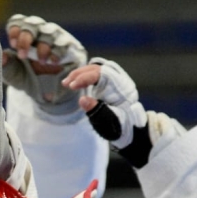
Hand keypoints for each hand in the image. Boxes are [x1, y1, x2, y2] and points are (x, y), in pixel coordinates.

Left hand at [3, 14, 87, 117]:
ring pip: (49, 32)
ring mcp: (55, 38)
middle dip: (26, 38)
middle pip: (33, 24)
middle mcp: (39, 32)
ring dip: (42, 47)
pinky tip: (52, 62)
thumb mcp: (13, 74)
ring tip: (40, 62)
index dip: (15, 30)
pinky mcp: (69, 47)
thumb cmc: (27, 77)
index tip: (13, 45)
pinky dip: (57, 52)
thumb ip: (6, 65)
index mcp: (23, 34)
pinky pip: (64, 44)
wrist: (47, 91)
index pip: (18, 22)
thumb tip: (3, 57)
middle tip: (23, 55)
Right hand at [64, 59, 185, 167]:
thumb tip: (82, 100)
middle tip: (66, 84)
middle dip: (79, 74)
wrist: (131, 129)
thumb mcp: (108, 121)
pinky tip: (76, 82)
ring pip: (95, 69)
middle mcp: (118, 80)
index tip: (72, 86)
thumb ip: (96, 110)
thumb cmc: (121, 126)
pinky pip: (97, 74)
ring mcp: (114, 81)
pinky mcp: (109, 84)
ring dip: (80, 74)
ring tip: (67, 83)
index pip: (100, 74)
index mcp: (120, 87)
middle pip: (97, 68)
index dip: (84, 78)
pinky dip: (84, 76)